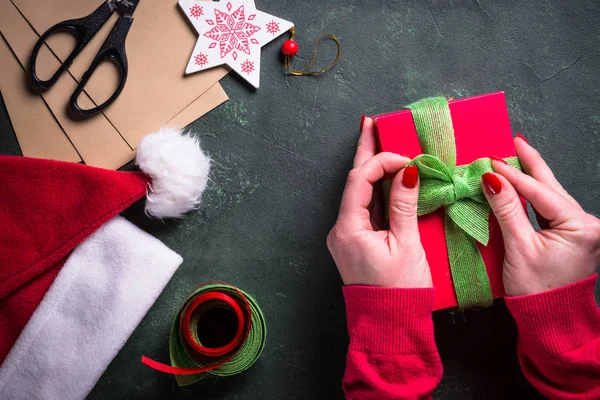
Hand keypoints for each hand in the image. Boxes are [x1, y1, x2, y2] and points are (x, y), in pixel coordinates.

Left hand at [327, 117, 431, 287]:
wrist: (389, 326)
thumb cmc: (400, 291)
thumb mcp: (407, 246)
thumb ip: (405, 206)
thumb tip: (408, 172)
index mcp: (349, 229)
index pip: (359, 180)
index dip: (382, 162)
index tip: (408, 159)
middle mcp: (341, 229)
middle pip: (353, 181)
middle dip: (364, 152)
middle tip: (371, 124)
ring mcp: (347, 235)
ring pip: (358, 193)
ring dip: (370, 168)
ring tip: (376, 139)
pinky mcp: (356, 241)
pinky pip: (364, 207)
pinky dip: (375, 189)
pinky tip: (384, 175)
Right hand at [483, 135, 599, 295]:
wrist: (549, 319)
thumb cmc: (536, 290)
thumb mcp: (518, 248)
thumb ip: (506, 210)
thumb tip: (492, 180)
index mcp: (580, 227)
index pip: (540, 193)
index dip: (513, 176)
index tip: (490, 162)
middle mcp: (586, 224)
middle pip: (552, 187)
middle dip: (531, 164)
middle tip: (514, 142)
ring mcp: (580, 229)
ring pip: (551, 195)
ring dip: (532, 177)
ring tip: (516, 156)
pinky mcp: (571, 235)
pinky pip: (550, 208)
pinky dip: (534, 195)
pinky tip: (523, 184)